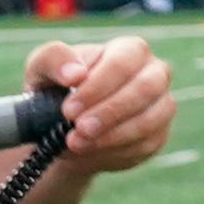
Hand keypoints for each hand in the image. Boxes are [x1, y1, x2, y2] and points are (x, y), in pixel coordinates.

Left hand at [24, 34, 173, 172]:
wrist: (61, 127)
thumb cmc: (56, 88)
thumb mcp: (42, 68)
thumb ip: (54, 59)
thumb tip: (75, 73)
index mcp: (130, 50)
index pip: (123, 62)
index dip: (98, 87)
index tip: (69, 109)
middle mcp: (154, 74)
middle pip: (146, 88)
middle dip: (110, 112)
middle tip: (78, 130)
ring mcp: (161, 105)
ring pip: (150, 120)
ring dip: (112, 136)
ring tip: (77, 144)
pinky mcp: (158, 135)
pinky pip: (145, 145)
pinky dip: (115, 152)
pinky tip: (90, 153)